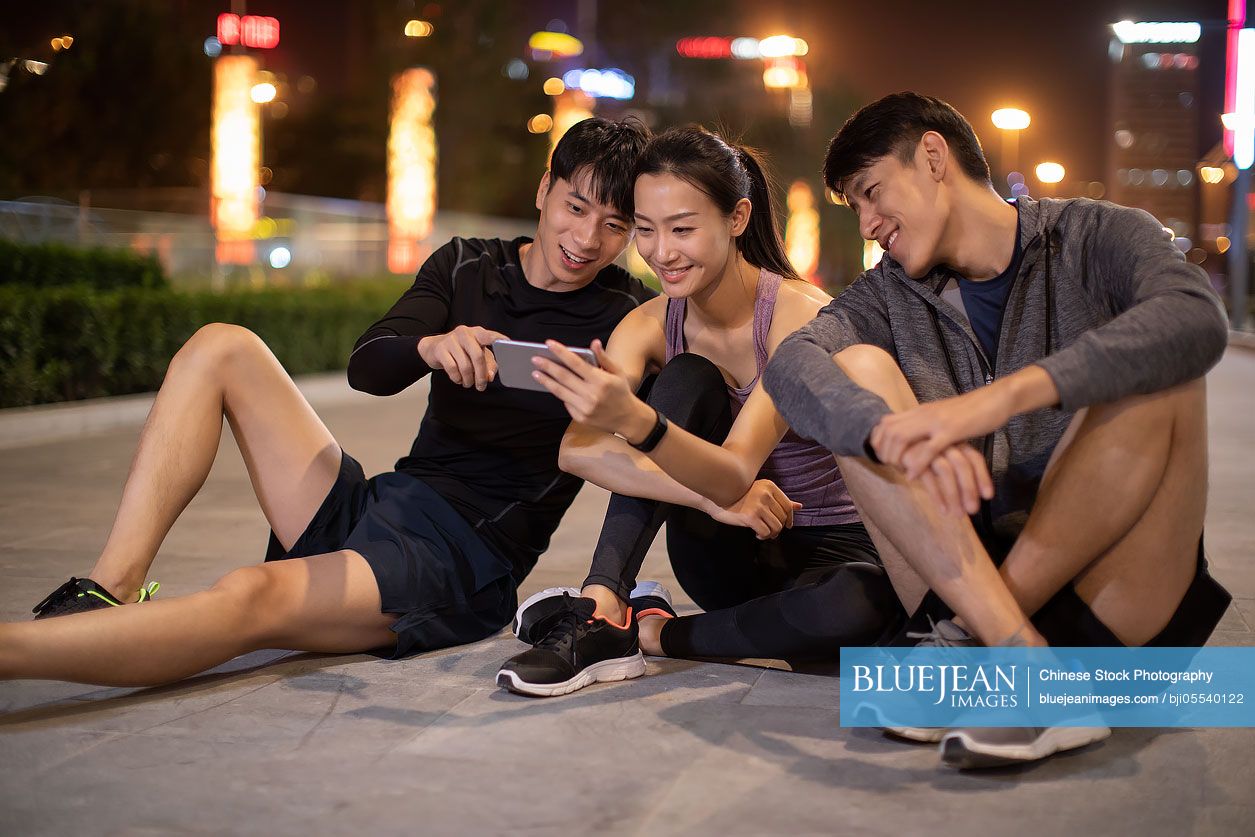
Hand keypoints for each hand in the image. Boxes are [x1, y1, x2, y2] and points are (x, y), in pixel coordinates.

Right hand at [417, 325, 507, 390]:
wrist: (433, 348)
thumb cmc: (460, 351)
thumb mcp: (476, 354)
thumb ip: (488, 364)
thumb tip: (490, 376)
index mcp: (477, 333)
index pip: (489, 335)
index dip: (498, 339)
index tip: (507, 343)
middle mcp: (464, 333)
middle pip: (477, 356)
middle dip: (481, 375)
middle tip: (481, 386)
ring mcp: (451, 340)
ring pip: (465, 365)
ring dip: (468, 379)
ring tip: (468, 383)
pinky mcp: (440, 350)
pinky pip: (452, 369)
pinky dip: (457, 378)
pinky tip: (458, 379)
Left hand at [531, 340, 652, 439]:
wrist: (627, 418)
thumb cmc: (621, 391)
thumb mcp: (617, 372)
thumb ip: (604, 357)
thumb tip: (594, 343)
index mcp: (601, 380)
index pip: (576, 363)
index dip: (561, 352)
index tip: (549, 343)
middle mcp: (591, 394)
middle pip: (564, 377)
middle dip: (547, 366)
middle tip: (534, 358)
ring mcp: (585, 408)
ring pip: (560, 391)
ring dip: (546, 381)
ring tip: (535, 372)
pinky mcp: (580, 417)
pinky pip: (566, 403)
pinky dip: (559, 393)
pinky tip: (551, 385)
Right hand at [708, 479, 801, 539]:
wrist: (716, 498)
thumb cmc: (739, 497)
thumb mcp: (761, 493)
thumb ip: (780, 500)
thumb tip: (799, 506)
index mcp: (769, 486)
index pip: (787, 505)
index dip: (789, 518)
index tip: (787, 525)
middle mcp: (765, 494)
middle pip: (782, 518)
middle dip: (778, 528)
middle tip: (769, 531)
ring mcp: (758, 505)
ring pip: (776, 527)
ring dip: (771, 534)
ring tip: (763, 533)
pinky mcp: (750, 516)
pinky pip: (765, 532)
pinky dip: (763, 536)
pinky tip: (756, 534)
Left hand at [870, 385, 1012, 478]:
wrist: (997, 398)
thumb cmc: (972, 410)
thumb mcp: (942, 415)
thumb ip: (927, 423)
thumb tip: (915, 436)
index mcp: (921, 410)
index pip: (886, 422)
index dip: (878, 440)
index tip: (881, 455)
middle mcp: (924, 413)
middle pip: (888, 430)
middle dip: (882, 450)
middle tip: (887, 466)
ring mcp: (936, 421)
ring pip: (902, 437)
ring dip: (894, 457)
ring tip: (896, 470)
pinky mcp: (952, 430)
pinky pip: (928, 449)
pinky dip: (917, 464)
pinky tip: (913, 475)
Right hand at [914, 442, 993, 516]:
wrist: (892, 445)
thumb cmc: (922, 456)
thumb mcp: (943, 459)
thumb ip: (957, 472)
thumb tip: (975, 496)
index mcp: (955, 443)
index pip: (974, 458)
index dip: (983, 477)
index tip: (988, 496)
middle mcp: (944, 444)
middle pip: (962, 465)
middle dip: (969, 489)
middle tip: (972, 510)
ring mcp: (929, 449)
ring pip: (947, 472)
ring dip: (954, 495)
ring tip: (957, 514)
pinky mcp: (914, 458)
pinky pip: (928, 478)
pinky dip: (936, 495)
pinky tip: (942, 509)